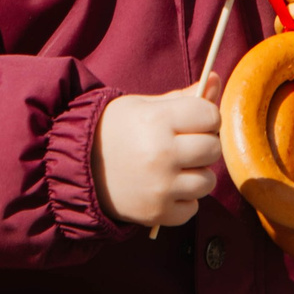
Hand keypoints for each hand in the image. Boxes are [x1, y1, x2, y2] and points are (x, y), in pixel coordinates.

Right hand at [92, 76, 224, 228]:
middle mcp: (161, 154)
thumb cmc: (115, 130)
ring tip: (172, 168)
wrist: (78, 167)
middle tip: (182, 145)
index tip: (193, 121)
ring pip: (208, 181)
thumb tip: (216, 79)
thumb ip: (183, 97)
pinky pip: (193, 208)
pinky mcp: (158, 214)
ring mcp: (160, 187)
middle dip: (202, 145)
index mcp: (157, 120)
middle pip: (213, 149)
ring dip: (195, 175)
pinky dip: (182, 200)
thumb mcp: (144, 106)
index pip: (210, 116)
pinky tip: (163, 188)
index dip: (205, 117)